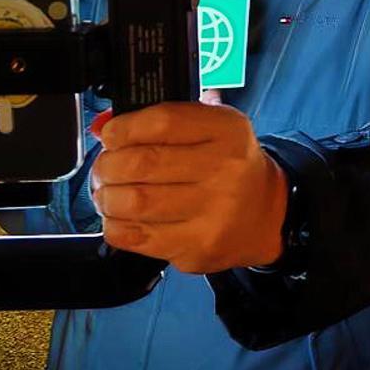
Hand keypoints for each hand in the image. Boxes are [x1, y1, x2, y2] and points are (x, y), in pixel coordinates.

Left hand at [90, 102, 288, 272]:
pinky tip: (118, 217)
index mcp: (227, 131)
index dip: (124, 127)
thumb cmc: (230, 164)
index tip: (111, 135)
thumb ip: (163, 121)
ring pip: (135, 202)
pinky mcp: (197, 248)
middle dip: (109, 164)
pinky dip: (115, 225)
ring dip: (107, 196)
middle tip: (104, 167)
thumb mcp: (211, 127)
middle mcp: (224, 170)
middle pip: (143, 162)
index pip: (162, 122)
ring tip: (106, 192)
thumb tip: (102, 126)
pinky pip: (137, 238)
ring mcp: (213, 213)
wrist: (267, 214)